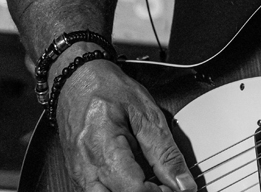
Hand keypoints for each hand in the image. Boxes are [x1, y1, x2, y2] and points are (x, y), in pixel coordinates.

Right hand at [53, 58, 194, 191]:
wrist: (77, 79)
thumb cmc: (107, 88)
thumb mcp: (146, 113)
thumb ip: (165, 152)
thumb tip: (183, 183)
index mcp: (103, 148)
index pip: (135, 191)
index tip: (177, 187)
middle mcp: (85, 169)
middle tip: (165, 185)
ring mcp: (79, 176)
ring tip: (150, 181)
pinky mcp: (79, 177)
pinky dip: (121, 189)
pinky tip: (134, 178)